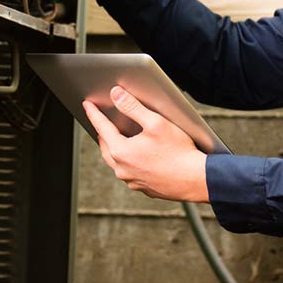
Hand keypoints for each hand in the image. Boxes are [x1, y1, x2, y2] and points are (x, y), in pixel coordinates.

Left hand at [82, 86, 209, 202]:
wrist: (196, 180)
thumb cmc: (179, 152)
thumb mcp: (155, 122)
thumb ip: (132, 107)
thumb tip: (116, 95)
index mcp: (121, 151)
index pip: (101, 127)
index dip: (94, 113)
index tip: (87, 105)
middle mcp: (122, 169)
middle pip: (105, 147)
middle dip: (102, 132)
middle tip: (101, 122)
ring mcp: (132, 181)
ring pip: (116, 162)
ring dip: (114, 148)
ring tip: (116, 138)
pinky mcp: (143, 188)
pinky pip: (129, 172)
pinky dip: (128, 162)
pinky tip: (136, 156)